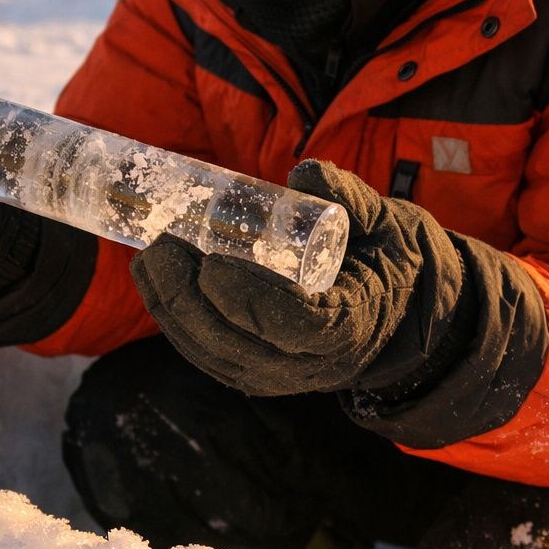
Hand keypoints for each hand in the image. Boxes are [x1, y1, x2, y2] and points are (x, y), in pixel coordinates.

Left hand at [129, 159, 466, 396]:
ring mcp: (277, 376)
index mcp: (350, 328)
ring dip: (170, 308)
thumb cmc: (391, 261)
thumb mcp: (388, 226)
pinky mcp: (253, 371)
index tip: (211, 263)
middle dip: (186, 299)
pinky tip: (155, 282)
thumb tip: (306, 172)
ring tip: (147, 258)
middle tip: (160, 245)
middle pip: (234, 345)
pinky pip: (206, 354)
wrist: (400, 315)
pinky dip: (175, 321)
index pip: (291, 327)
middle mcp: (309, 366)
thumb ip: (352, 196)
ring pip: (211, 353)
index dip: (246, 300)